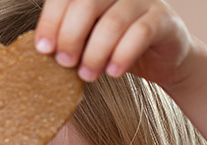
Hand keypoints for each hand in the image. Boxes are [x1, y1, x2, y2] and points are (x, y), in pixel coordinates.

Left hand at [33, 0, 192, 86]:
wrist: (164, 60)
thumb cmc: (118, 48)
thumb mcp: (88, 40)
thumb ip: (70, 37)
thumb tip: (43, 48)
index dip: (51, 20)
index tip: (43, 48)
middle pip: (87, 3)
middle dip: (71, 36)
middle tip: (65, 63)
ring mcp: (143, 1)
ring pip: (113, 21)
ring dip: (95, 53)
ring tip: (88, 75)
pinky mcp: (163, 20)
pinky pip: (140, 33)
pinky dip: (122, 55)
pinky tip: (113, 72)